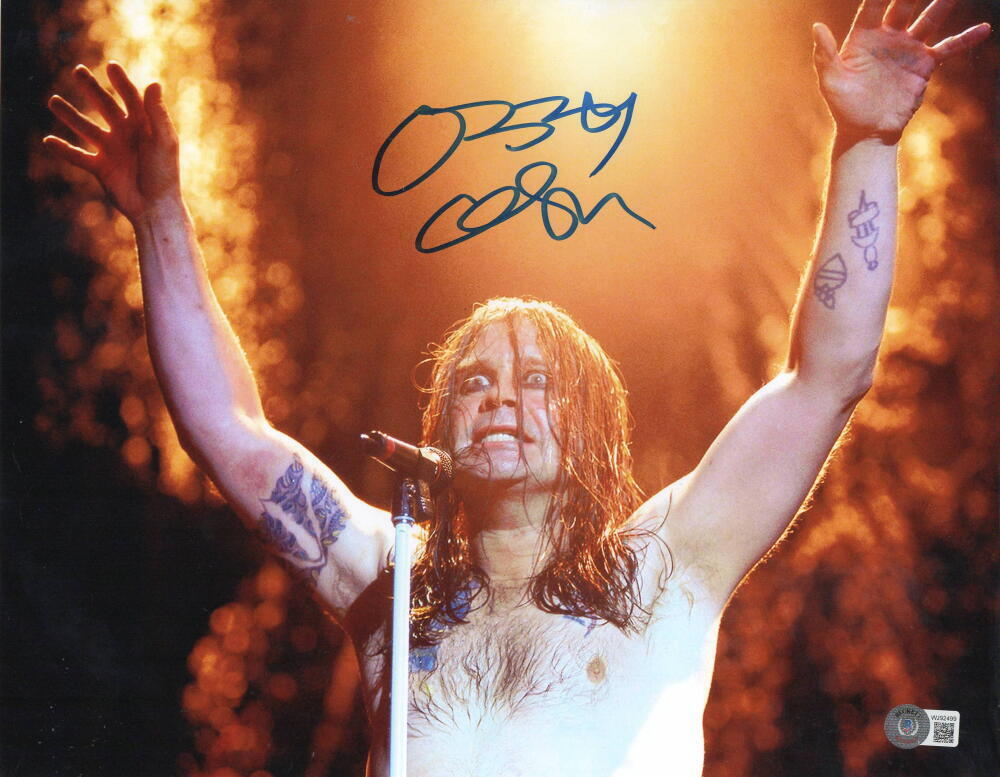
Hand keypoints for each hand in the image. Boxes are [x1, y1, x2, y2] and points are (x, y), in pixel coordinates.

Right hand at [44, 63, 180, 222]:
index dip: (121, 82)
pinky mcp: (100, 168)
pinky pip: (78, 156)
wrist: (155, 207)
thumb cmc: (164, 174)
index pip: (131, 98)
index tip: (111, 66)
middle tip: (77, 70)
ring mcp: (112, 151)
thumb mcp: (163, 141)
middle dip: (92, 89)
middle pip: (106, 106)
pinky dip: (64, 149)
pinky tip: (48, 140)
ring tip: (53, 101)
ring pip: (86, 128)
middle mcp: (126, 135)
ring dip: (70, 115)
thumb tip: (154, 83)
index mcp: (144, 127)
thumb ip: (157, 113)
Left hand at [813, 0, 990, 143]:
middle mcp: (888, 37)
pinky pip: (947, 48)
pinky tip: (983, 29)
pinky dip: (965, 39)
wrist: (866, 132)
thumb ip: (824, 54)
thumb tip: (816, 27)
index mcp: (863, 37)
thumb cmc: (844, 107)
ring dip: (942, 4)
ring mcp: (908, 50)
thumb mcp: (830, 81)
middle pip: (904, 5)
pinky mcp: (924, 65)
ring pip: (929, 19)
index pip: (873, 5)